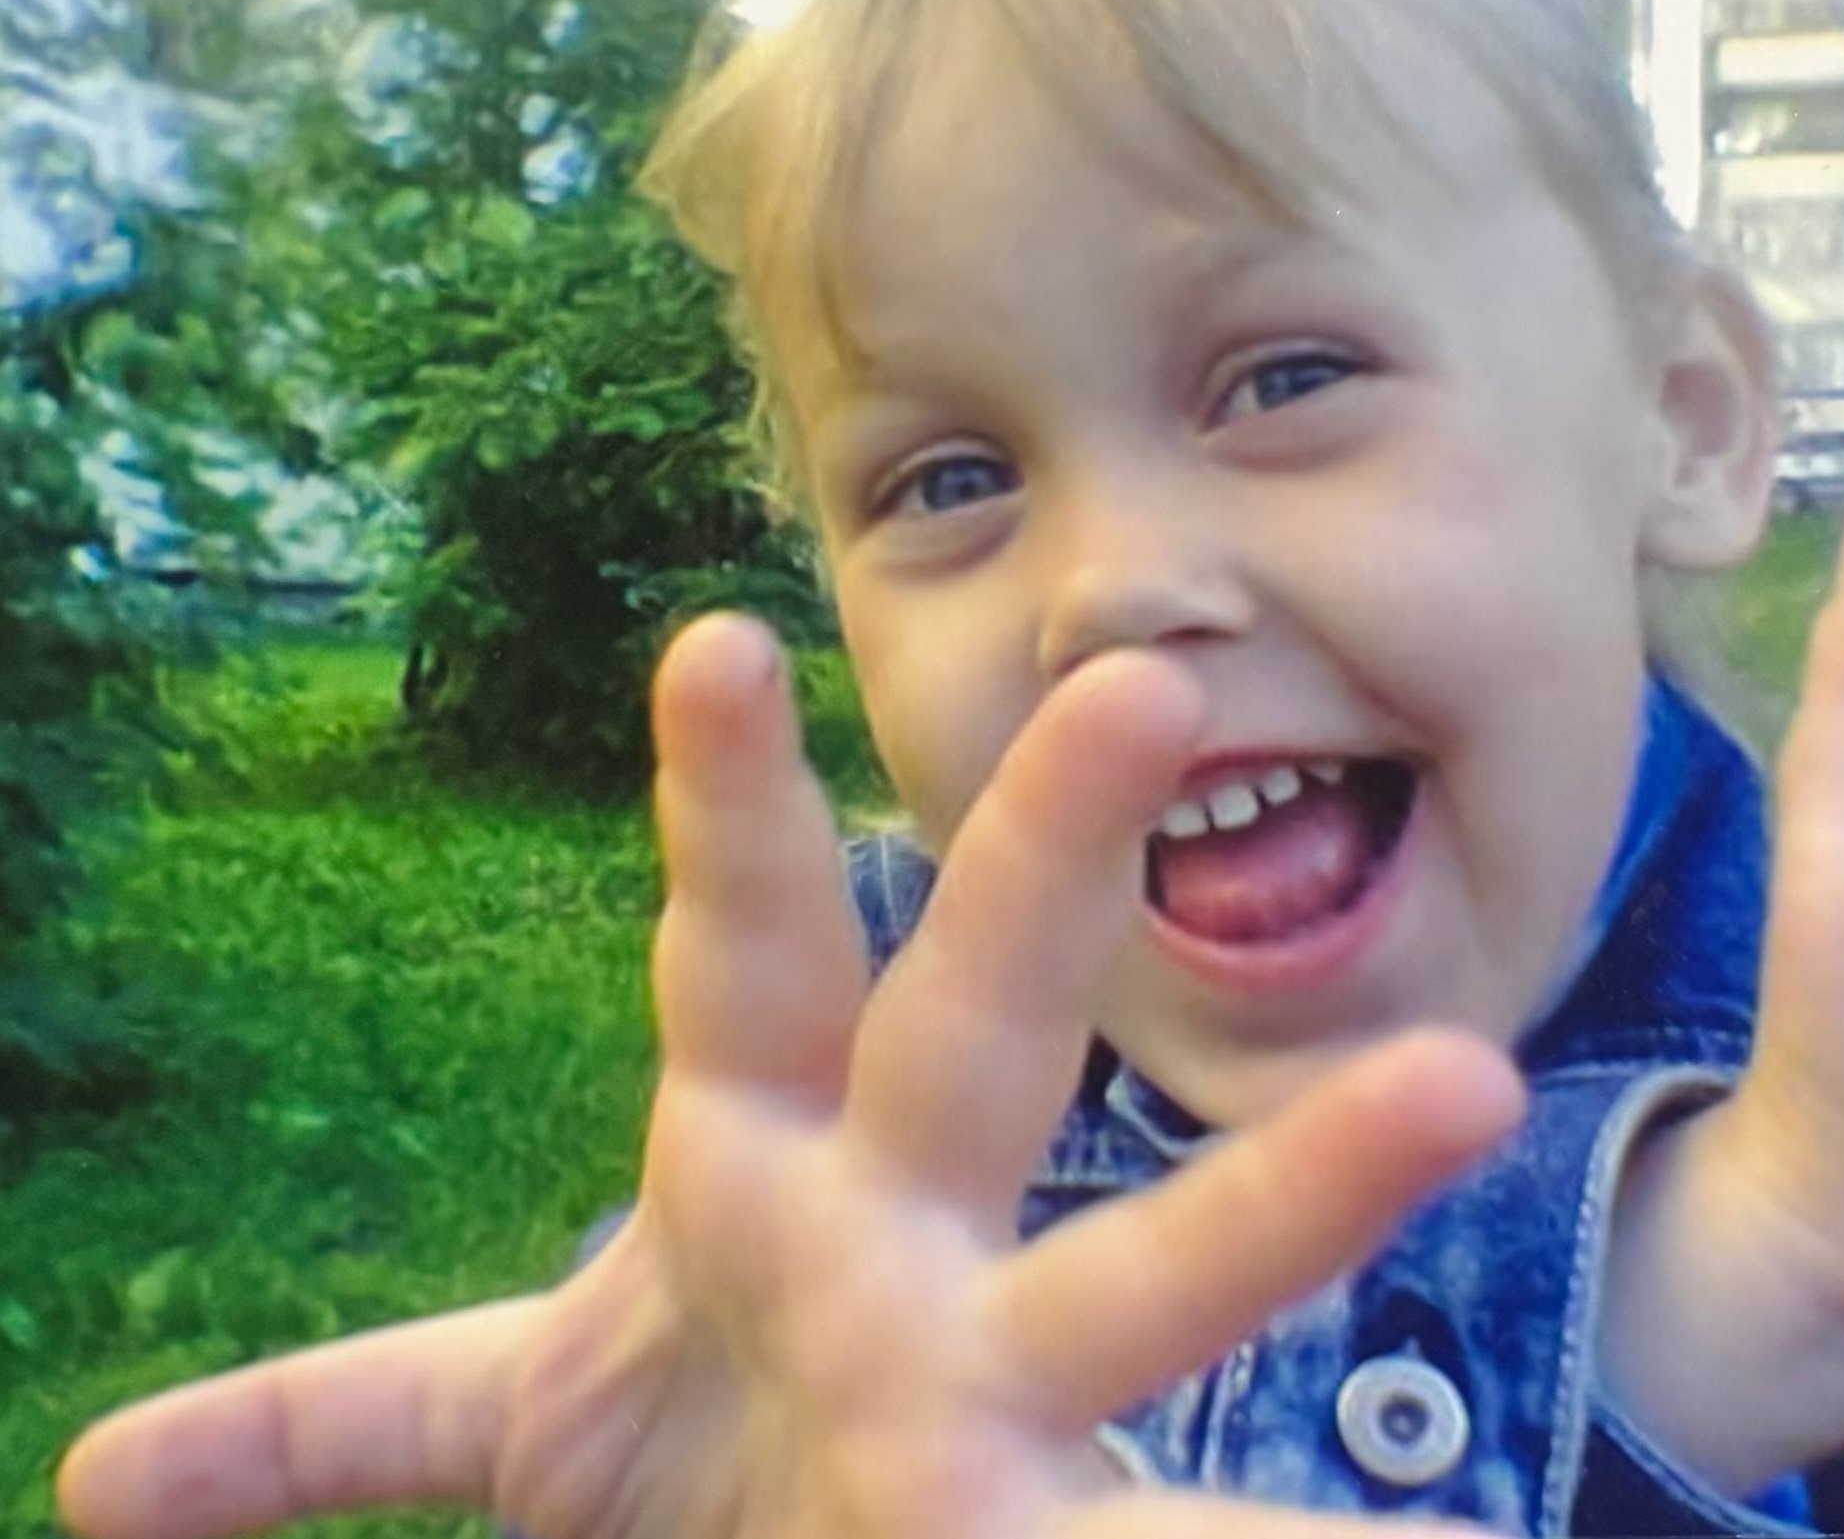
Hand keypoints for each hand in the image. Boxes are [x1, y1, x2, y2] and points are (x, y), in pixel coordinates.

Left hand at [57, 614, 1518, 1538]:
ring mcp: (999, 1381)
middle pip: (977, 1021)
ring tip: (1458, 1084)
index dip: (724, 810)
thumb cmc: (710, 1451)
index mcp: (768, 1171)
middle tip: (1136, 692)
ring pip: (1163, 1257)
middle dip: (1041, 861)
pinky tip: (1436, 1532)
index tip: (708, 642)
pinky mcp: (1065, 1527)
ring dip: (1307, 1173)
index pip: (745, 954)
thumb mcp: (529, 1422)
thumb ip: (338, 1428)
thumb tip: (90, 1485)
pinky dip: (1317, 1538)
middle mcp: (909, 1239)